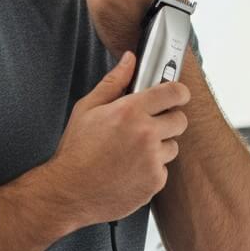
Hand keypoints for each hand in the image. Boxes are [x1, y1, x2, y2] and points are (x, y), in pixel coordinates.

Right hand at [47, 51, 190, 224]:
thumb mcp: (87, 108)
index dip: (179, 92)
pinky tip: (130, 169)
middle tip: (150, 125)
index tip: (177, 95)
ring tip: (133, 151)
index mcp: (130, 111)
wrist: (69, 192)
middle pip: (180, 119)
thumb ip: (113, 81)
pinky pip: (163, 169)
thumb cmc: (76, 150)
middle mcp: (146, 134)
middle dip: (168, 119)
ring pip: (172, 146)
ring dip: (159, 147)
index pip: (173, 92)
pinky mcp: (155, 182)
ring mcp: (153, 159)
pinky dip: (151, 169)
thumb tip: (130, 59)